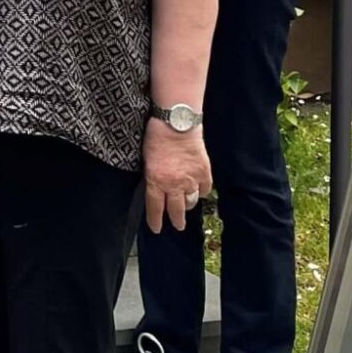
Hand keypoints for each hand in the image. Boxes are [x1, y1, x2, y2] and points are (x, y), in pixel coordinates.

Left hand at [143, 118, 211, 233]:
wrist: (177, 124)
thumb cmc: (157, 137)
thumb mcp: (147, 161)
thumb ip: (152, 178)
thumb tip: (156, 190)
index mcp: (156, 182)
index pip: (155, 208)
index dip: (155, 221)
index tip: (156, 228)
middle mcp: (174, 185)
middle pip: (176, 211)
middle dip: (176, 221)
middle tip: (178, 226)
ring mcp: (191, 180)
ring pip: (191, 202)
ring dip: (188, 205)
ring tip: (186, 206)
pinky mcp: (204, 173)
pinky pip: (204, 190)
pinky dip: (201, 192)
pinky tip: (198, 190)